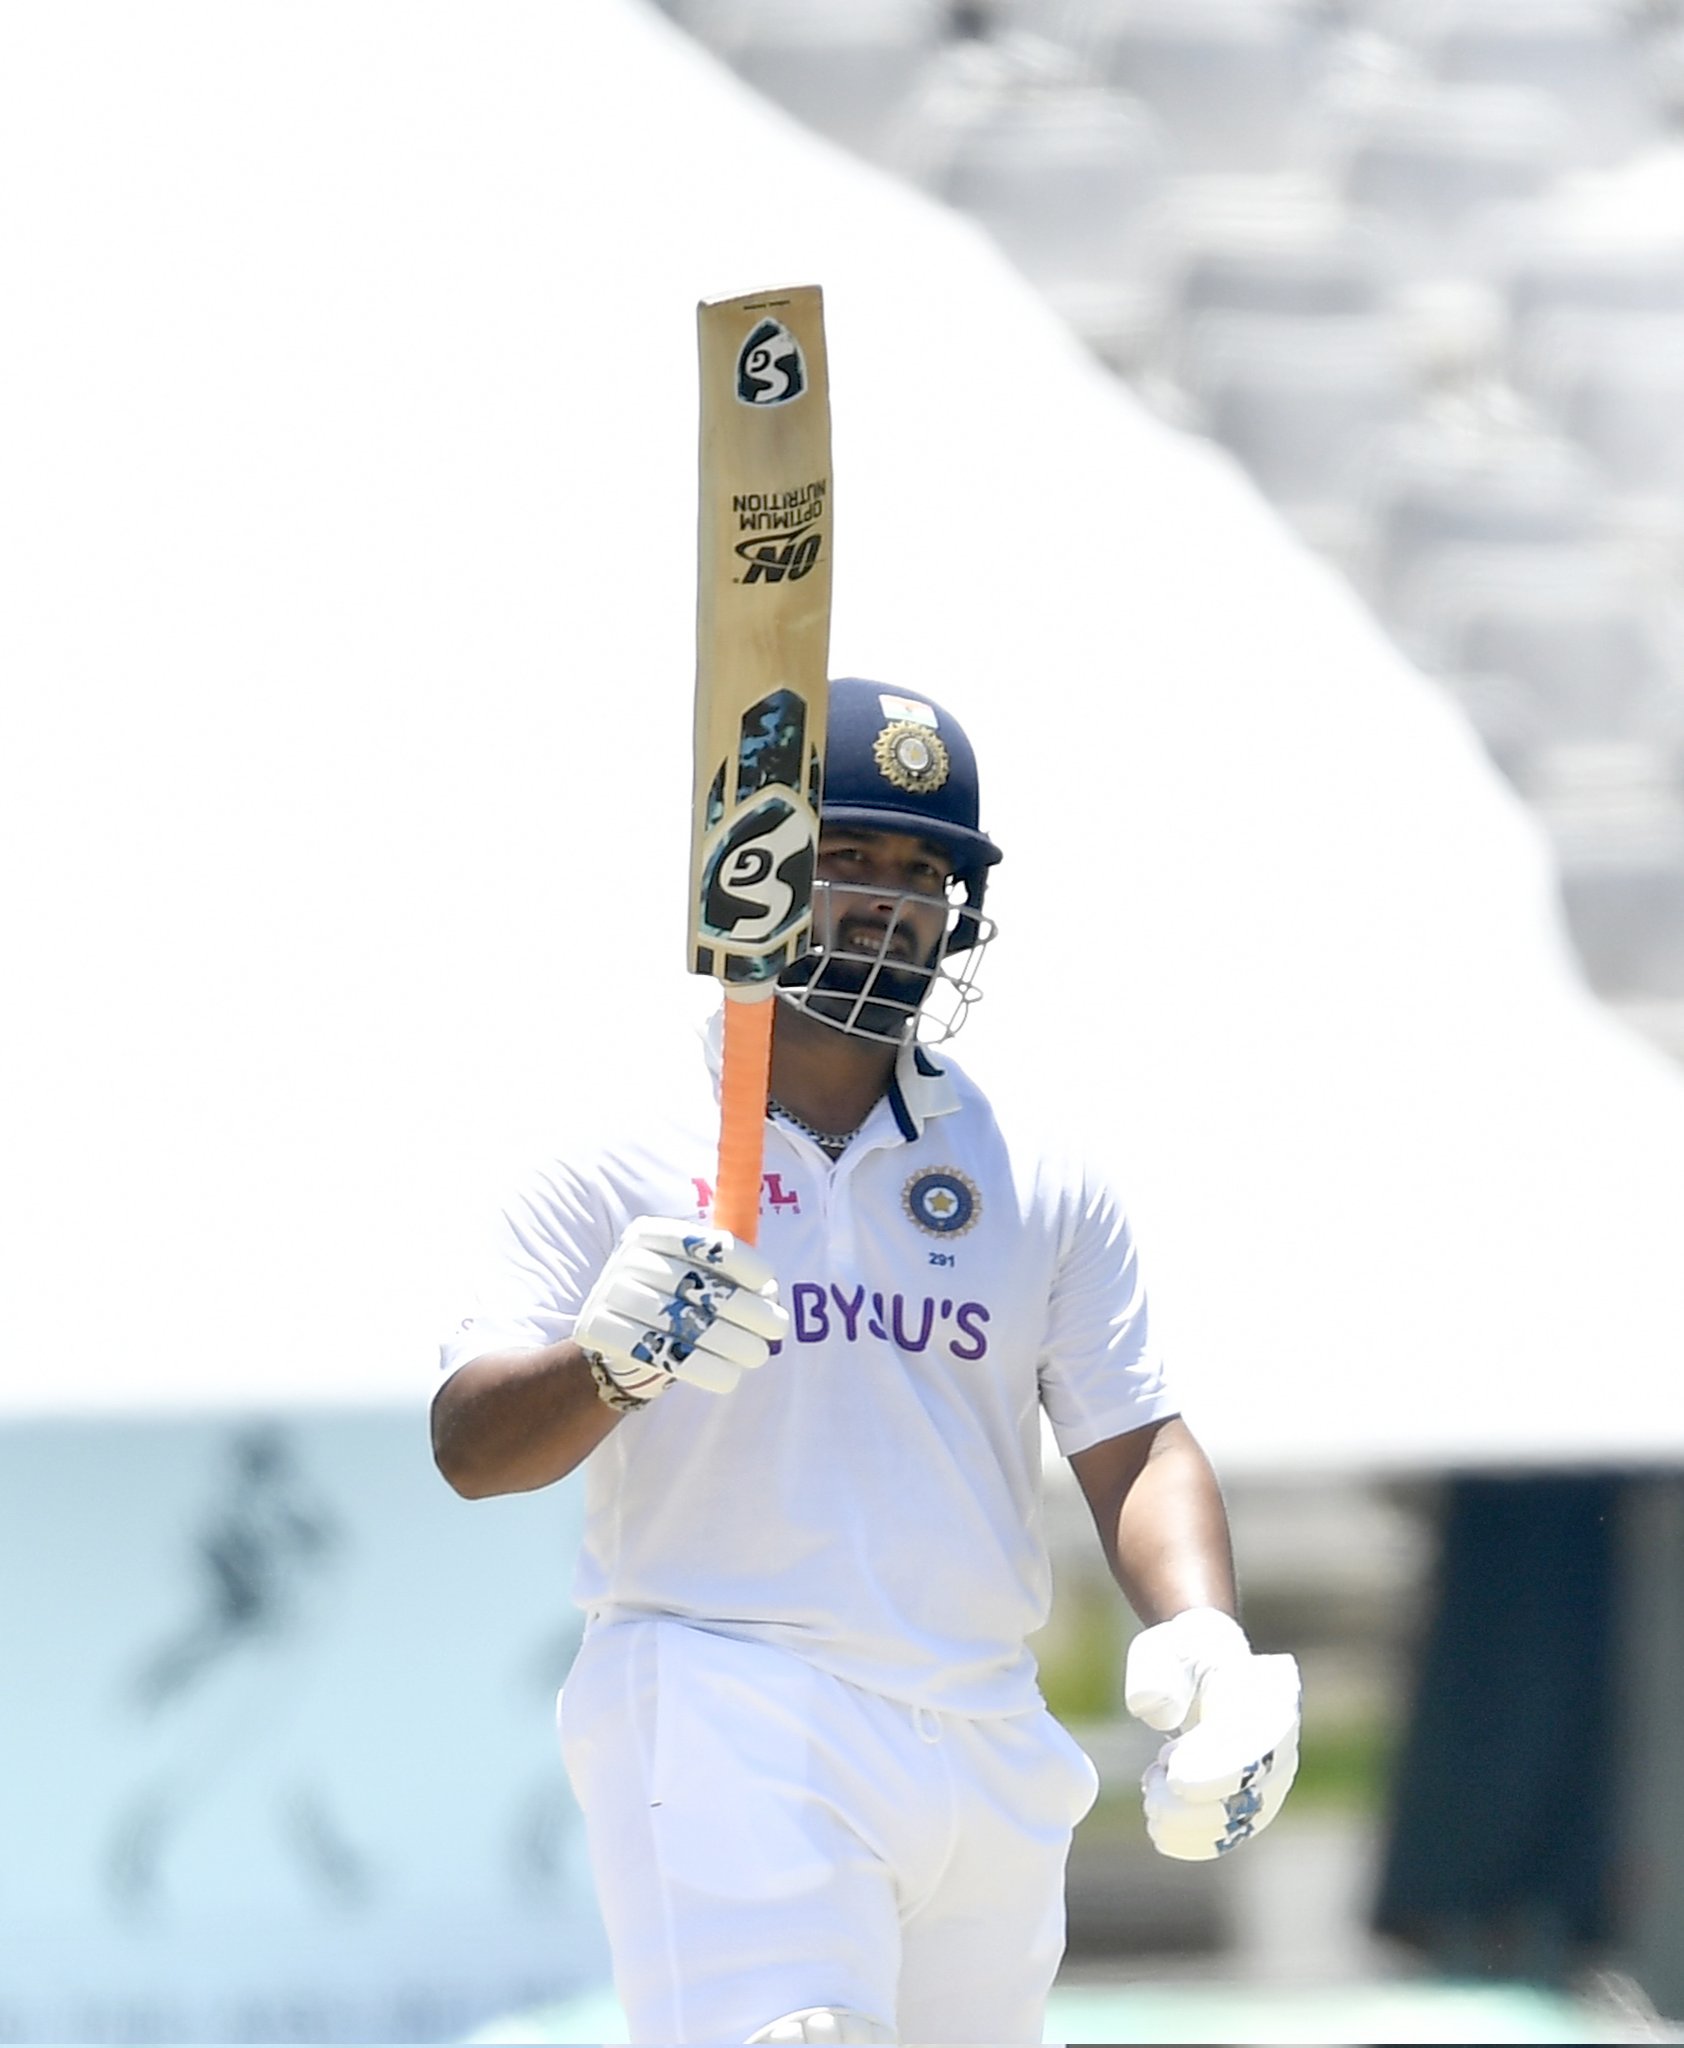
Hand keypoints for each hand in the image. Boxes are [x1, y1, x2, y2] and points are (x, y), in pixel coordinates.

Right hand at [575, 1217, 787, 1406]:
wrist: (618, 1342)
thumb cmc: (673, 1303)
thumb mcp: (695, 1277)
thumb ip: (729, 1276)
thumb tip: (770, 1291)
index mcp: (652, 1233)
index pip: (703, 1243)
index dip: (742, 1263)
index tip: (770, 1284)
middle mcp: (629, 1257)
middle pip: (697, 1285)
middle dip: (746, 1309)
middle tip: (777, 1328)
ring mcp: (610, 1291)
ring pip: (681, 1322)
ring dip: (729, 1342)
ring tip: (758, 1355)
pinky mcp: (599, 1328)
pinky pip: (658, 1352)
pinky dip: (701, 1367)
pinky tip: (728, 1376)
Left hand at [1124, 1607, 1300, 1860]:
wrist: (1197, 1671)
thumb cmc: (1181, 1658)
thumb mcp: (1165, 1650)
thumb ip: (1157, 1673)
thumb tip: (1154, 1709)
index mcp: (1271, 1697)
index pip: (1258, 1744)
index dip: (1218, 1769)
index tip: (1172, 1775)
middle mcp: (1282, 1743)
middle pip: (1254, 1790)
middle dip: (1198, 1804)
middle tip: (1151, 1792)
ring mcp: (1271, 1779)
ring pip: (1243, 1820)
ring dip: (1192, 1823)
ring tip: (1151, 1800)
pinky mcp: (1252, 1804)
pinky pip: (1233, 1835)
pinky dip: (1195, 1842)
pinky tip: (1160, 1833)